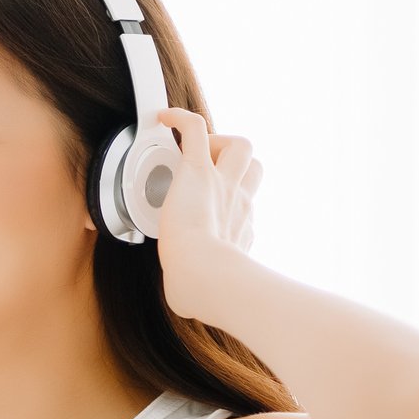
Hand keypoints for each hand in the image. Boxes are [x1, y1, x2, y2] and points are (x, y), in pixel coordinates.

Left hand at [148, 106, 260, 322]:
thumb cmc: (201, 289)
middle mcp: (238, 203)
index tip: (212, 209)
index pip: (244, 205)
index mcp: (239, 230)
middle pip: (254, 169)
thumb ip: (196, 287)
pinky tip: (164, 119)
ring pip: (239, 146)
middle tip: (208, 177)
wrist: (202, 275)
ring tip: (195, 154)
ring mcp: (222, 184)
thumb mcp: (205, 287)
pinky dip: (181, 119)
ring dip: (219, 144)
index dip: (231, 201)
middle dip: (235, 167)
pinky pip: (195, 129)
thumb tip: (184, 300)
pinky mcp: (198, 170)